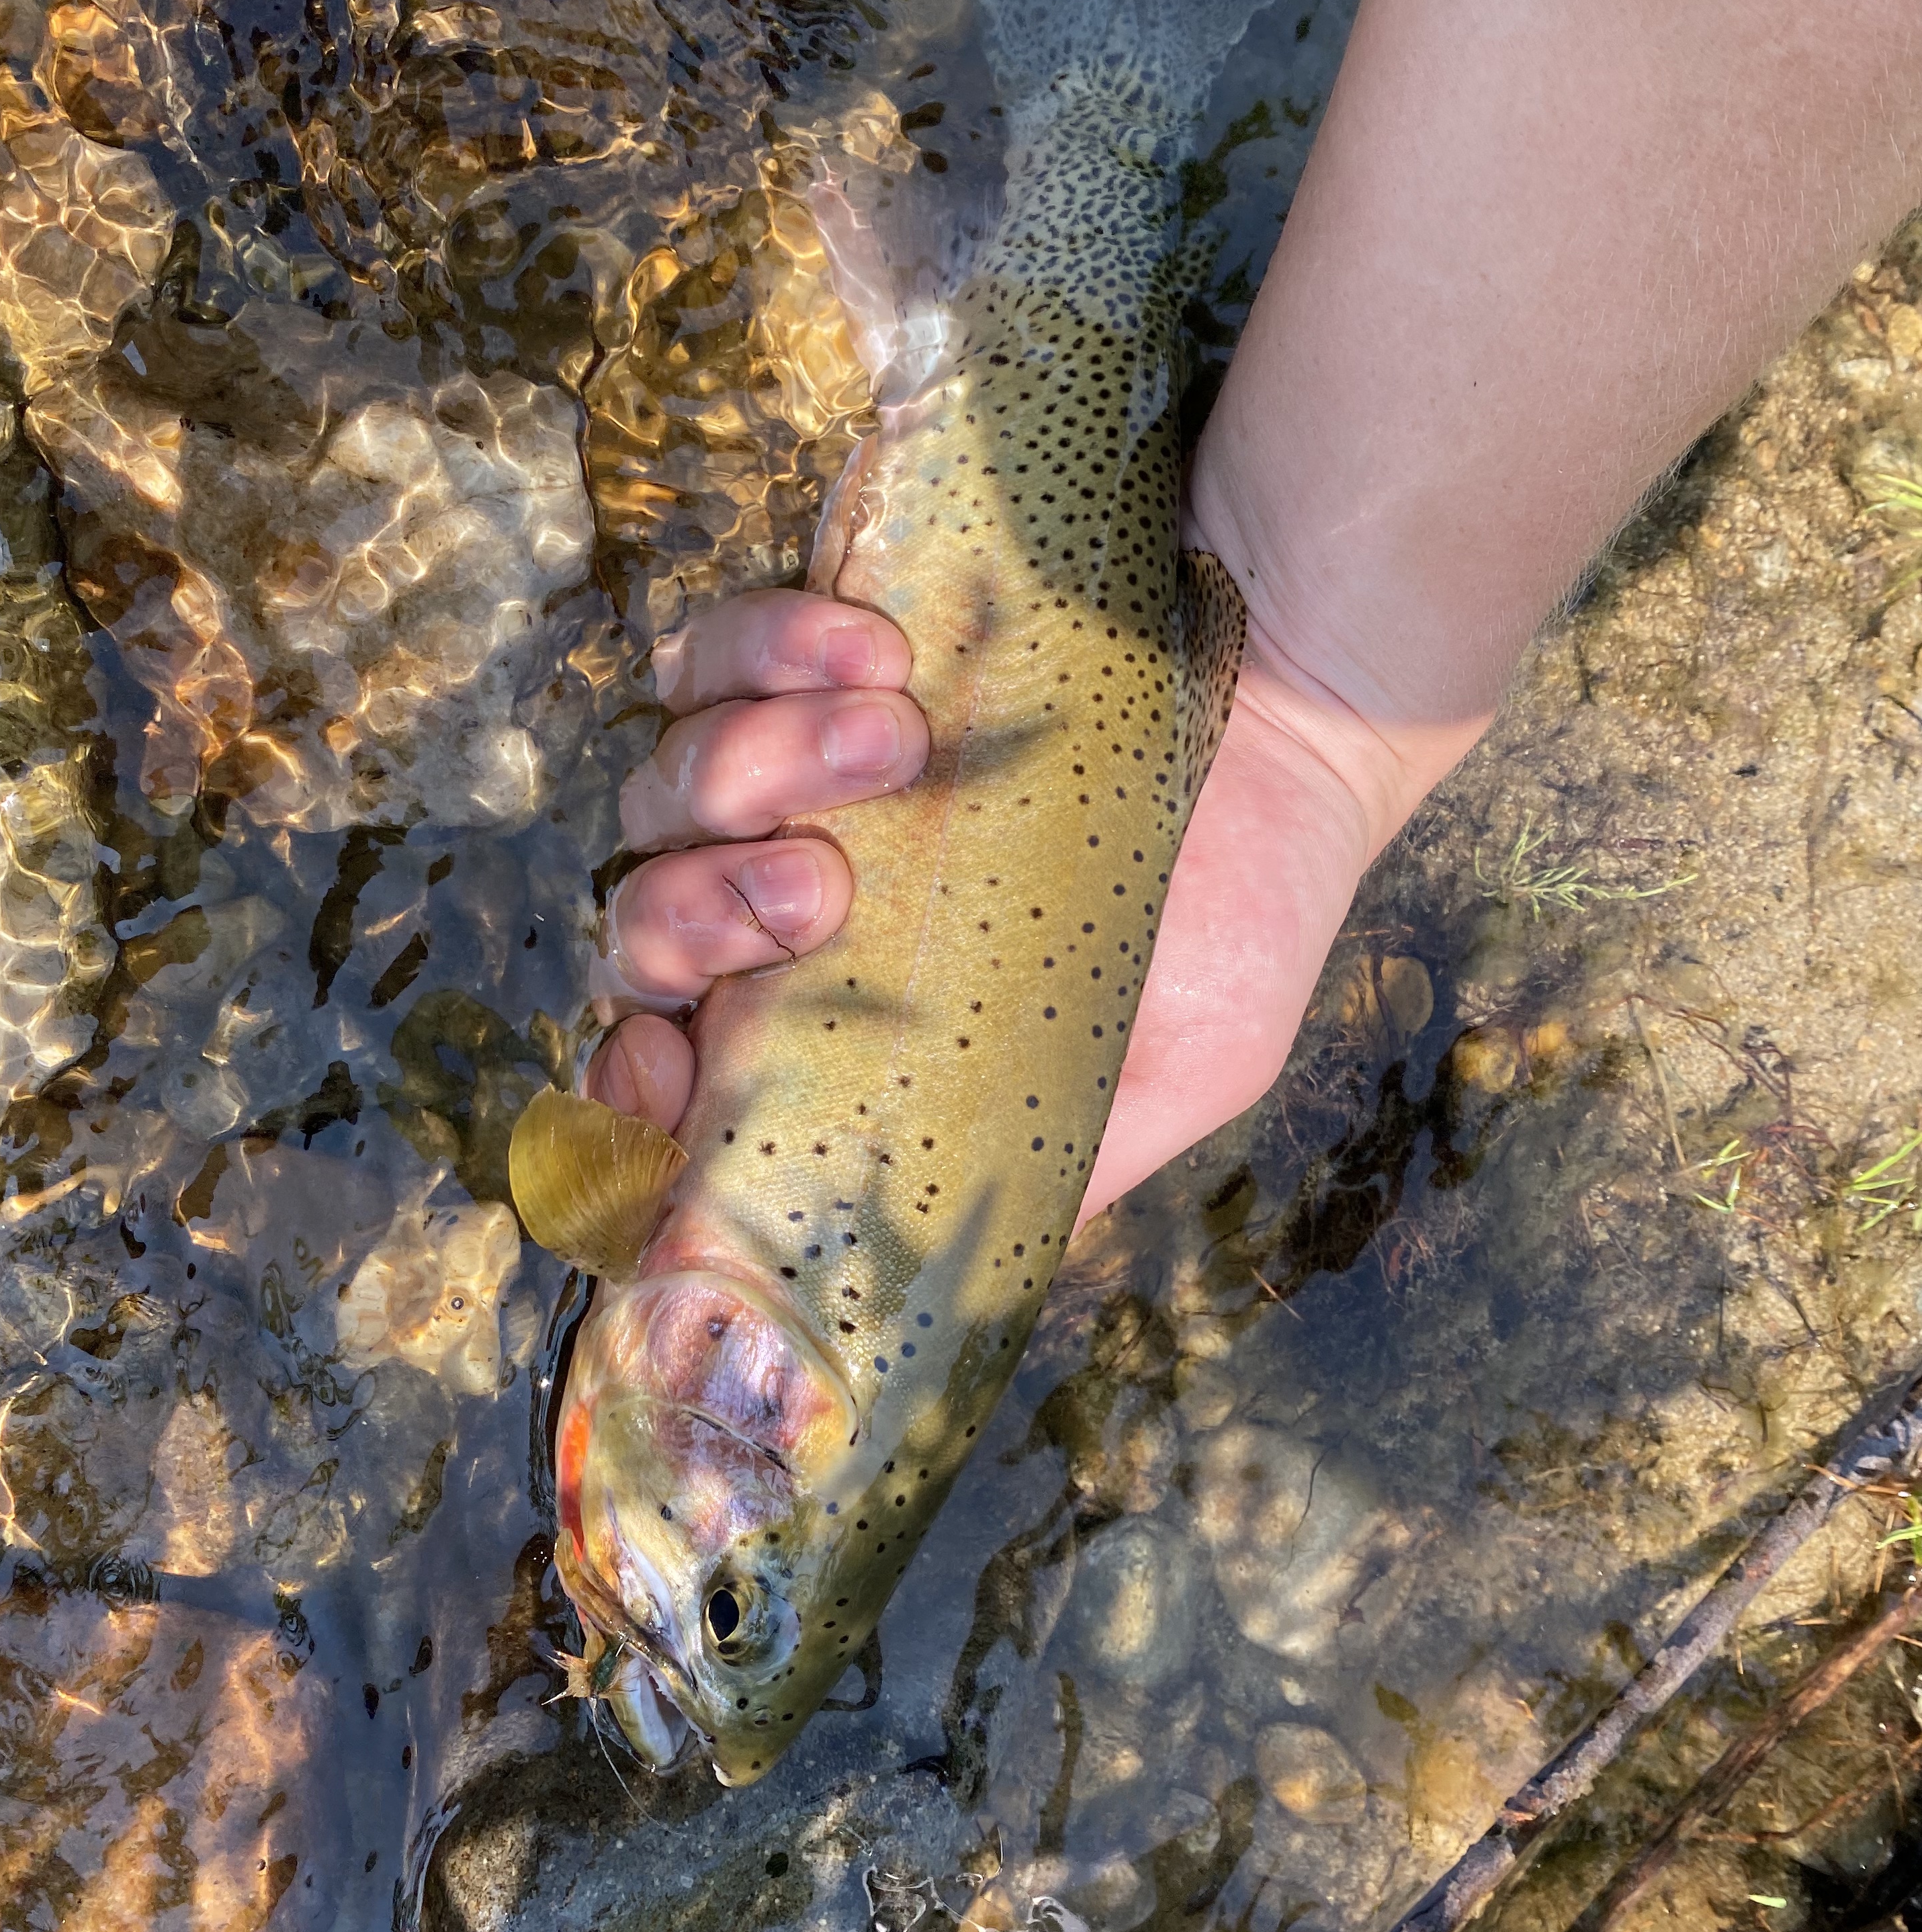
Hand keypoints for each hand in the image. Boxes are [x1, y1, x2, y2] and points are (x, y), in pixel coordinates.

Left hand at [585, 578, 1464, 1219]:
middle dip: (700, 914)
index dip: (628, 1088)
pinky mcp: (810, 645)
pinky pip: (713, 647)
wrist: (1304, 705)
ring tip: (900, 737)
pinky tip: (882, 648)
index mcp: (850, 1025)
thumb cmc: (1243, 899)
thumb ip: (1063, 1165)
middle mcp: (793, 904)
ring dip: (748, 765)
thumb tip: (947, 1287)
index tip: (666, 1055)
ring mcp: (789, 771)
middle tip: (821, 886)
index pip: (669, 1082)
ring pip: (666, 786)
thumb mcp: (1181, 1069)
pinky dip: (766, 645)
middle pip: (645, 928)